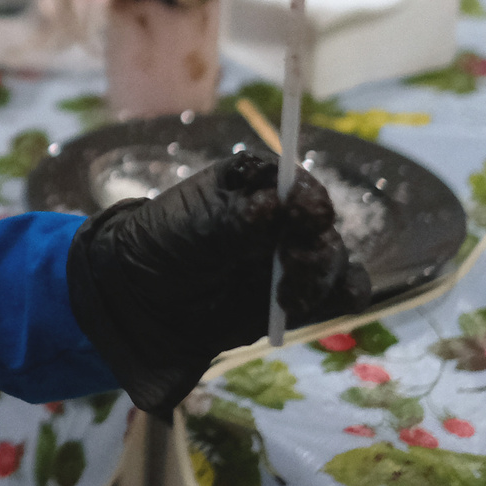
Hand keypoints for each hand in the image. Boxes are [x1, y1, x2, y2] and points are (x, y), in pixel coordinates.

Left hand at [66, 150, 369, 415]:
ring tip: (286, 297)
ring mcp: (291, 255)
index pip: (289, 178)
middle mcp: (279, 216)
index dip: (304, 193)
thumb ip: (234, 219)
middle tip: (292, 261)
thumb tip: (275, 206)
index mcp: (250, 184)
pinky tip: (311, 307)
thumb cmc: (160, 248)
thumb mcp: (188, 228)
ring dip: (322, 274)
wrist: (144, 304)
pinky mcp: (299, 293)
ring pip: (333, 257)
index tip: (306, 212)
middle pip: (319, 221)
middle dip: (314, 241)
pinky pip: (340, 291)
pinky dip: (341, 296)